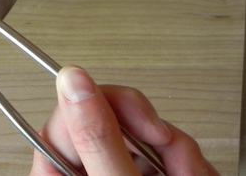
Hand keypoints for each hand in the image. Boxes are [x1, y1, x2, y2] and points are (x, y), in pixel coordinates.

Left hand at [31, 67, 217, 175]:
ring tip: (189, 175)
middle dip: (157, 136)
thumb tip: (71, 79)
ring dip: (180, 153)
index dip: (106, 105)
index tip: (144, 122)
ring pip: (145, 134)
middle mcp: (85, 169)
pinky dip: (189, 163)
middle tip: (174, 156)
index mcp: (56, 173)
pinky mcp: (148, 174)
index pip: (64, 113)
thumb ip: (97, 137)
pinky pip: (167, 151)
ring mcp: (117, 171)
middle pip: (112, 118)